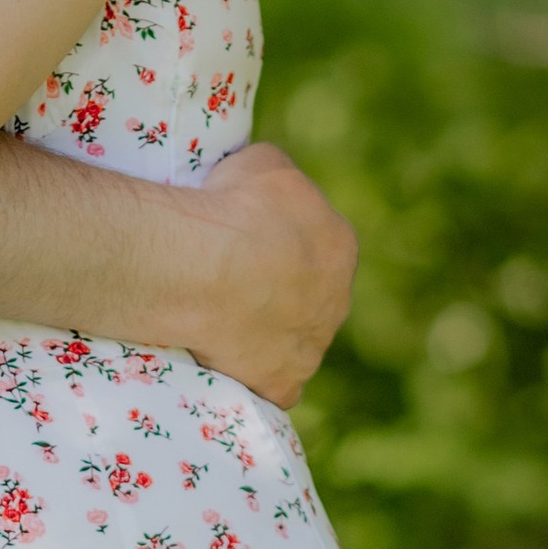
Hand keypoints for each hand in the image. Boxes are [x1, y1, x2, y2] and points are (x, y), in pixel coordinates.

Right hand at [173, 140, 356, 404]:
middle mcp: (337, 301)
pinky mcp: (284, 384)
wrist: (208, 268)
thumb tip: (267, 186)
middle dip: (276, 295)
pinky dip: (252, 377)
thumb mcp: (261, 163)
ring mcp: (313, 348)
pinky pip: (272, 385)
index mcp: (339, 246)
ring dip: (264, 337)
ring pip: (291, 344)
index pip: (316, 249)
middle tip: (229, 286)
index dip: (279, 247)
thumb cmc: (234, 207)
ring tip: (217, 324)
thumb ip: (277, 177)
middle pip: (308, 300)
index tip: (246, 246)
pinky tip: (223, 368)